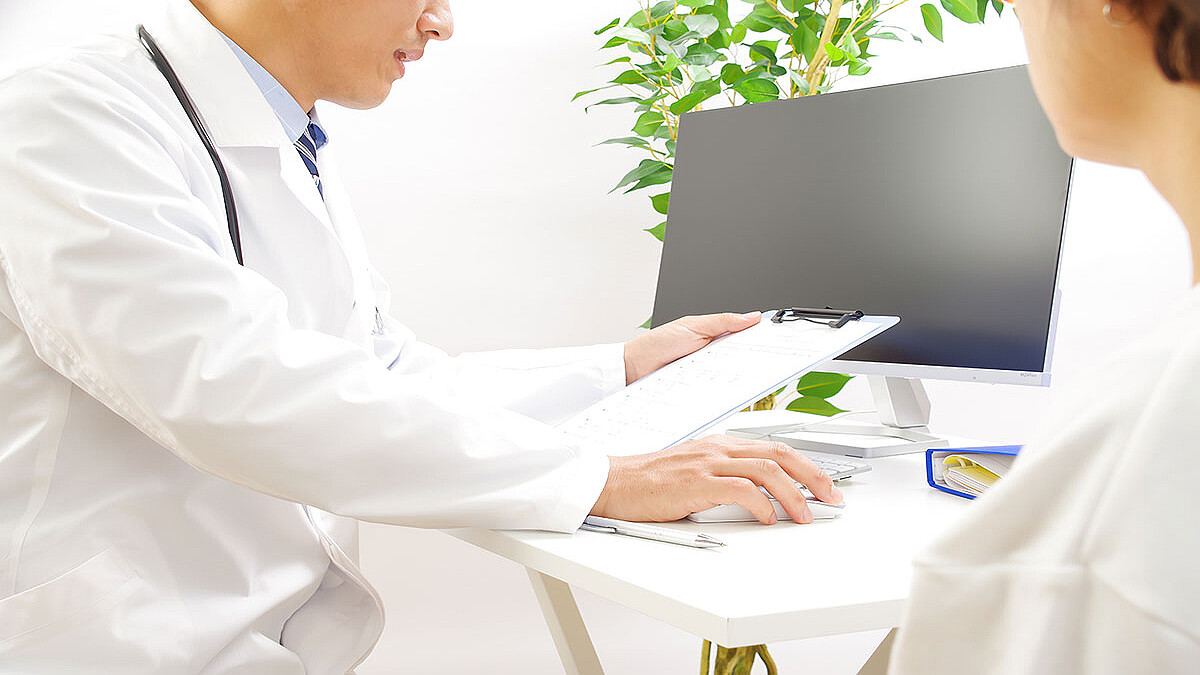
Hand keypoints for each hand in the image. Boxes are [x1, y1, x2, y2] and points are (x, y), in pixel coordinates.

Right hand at [590, 435, 843, 524]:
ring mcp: (708, 462)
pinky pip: (741, 489)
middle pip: (779, 454)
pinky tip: (768, 519)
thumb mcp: (695, 472)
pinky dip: (762, 504)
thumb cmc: (651, 483)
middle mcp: (719, 448)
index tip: (824, 487)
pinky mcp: (696, 481)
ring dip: (794, 495)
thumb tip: (762, 499)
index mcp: (721, 444)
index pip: (774, 448)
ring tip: (805, 515)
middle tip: (831, 498)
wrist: (614, 482)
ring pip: (767, 470)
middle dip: (813, 476)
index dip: (806, 466)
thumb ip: (726, 478)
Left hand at [623, 311, 760, 384]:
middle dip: (756, 360)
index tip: (780, 339)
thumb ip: (722, 321)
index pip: (744, 337)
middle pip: (742, 359)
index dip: (761, 339)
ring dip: (740, 377)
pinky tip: (730, 389)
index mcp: (713, 337)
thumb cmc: (657, 344)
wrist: (633, 369)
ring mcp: (706, 375)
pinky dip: (723, 392)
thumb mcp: (693, 326)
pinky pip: (716, 392)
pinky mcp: (700, 392)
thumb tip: (752, 316)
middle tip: (771, 360)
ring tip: (753, 374)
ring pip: (731, 378)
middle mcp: (712, 357)